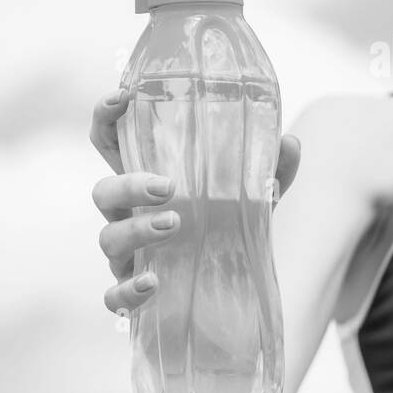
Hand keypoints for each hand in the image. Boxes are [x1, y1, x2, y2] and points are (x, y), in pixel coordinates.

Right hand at [89, 87, 301, 313]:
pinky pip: (113, 296)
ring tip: (175, 224)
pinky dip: (127, 289)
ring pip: (108, 240)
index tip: (123, 97)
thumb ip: (272, 170)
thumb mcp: (255, 198)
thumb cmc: (230, 230)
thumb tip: (290, 142)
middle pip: (103, 191)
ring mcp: (127, 255)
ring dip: (136, 230)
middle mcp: (129, 215)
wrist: (230, 288)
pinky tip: (153, 282)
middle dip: (128, 184)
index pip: (110, 142)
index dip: (106, 116)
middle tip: (168, 187)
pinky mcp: (131, 295)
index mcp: (148, 181)